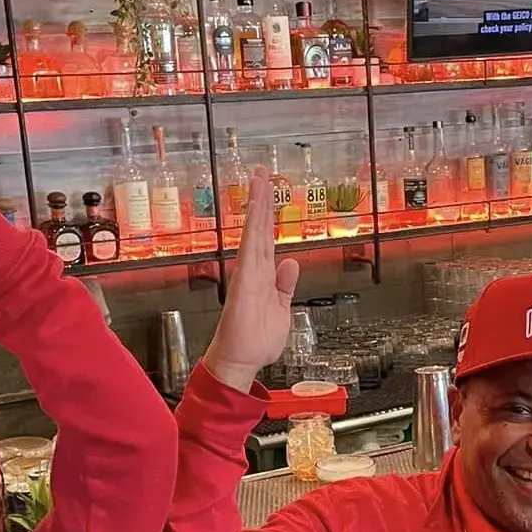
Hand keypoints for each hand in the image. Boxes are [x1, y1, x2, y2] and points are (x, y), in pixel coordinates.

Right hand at [201, 167, 300, 391]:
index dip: (268, 215)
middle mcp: (254, 269)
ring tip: (259, 178)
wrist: (241, 360)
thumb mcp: (281, 309)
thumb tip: (290, 264)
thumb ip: (285, 286)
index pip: (267, 238)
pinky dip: (253, 224)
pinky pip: (251, 245)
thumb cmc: (256, 340)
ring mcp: (248, 271)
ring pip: (254, 230)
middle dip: (261, 198)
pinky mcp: (246, 278)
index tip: (269, 192)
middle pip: (259, 227)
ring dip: (257, 203)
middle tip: (262, 171)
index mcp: (264, 275)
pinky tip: (255, 206)